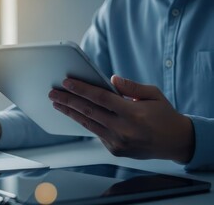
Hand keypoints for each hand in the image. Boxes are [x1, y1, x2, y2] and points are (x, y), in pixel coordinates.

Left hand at [48, 75, 194, 162]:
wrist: (175, 142)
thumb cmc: (164, 115)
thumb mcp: (153, 94)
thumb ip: (131, 86)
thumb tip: (111, 79)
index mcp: (132, 113)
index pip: (100, 98)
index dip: (81, 89)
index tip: (66, 82)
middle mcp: (123, 129)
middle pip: (88, 111)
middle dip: (67, 100)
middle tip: (53, 93)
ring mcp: (117, 142)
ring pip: (87, 123)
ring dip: (70, 112)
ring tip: (57, 103)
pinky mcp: (115, 149)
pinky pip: (95, 132)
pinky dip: (84, 122)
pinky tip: (74, 113)